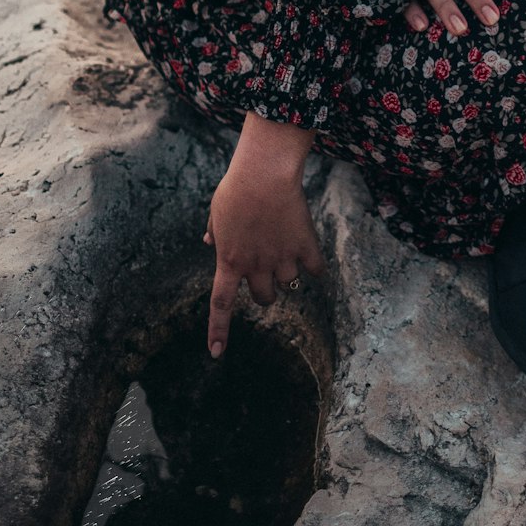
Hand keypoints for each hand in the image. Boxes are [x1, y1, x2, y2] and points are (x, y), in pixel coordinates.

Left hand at [203, 112, 323, 358]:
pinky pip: (316, 270)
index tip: (216, 352)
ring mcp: (282, 258)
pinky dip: (315, 266)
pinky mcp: (305, 246)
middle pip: (263, 299)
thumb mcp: (217, 210)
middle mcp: (256, 265)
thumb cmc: (237, 187)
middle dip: (264, 291)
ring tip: (286, 250)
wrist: (265, 172)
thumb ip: (215, 231)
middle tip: (266, 271)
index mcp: (230, 260)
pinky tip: (310, 254)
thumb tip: (210, 241)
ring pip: (289, 286)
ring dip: (287, 275)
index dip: (218, 330)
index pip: (221, 304)